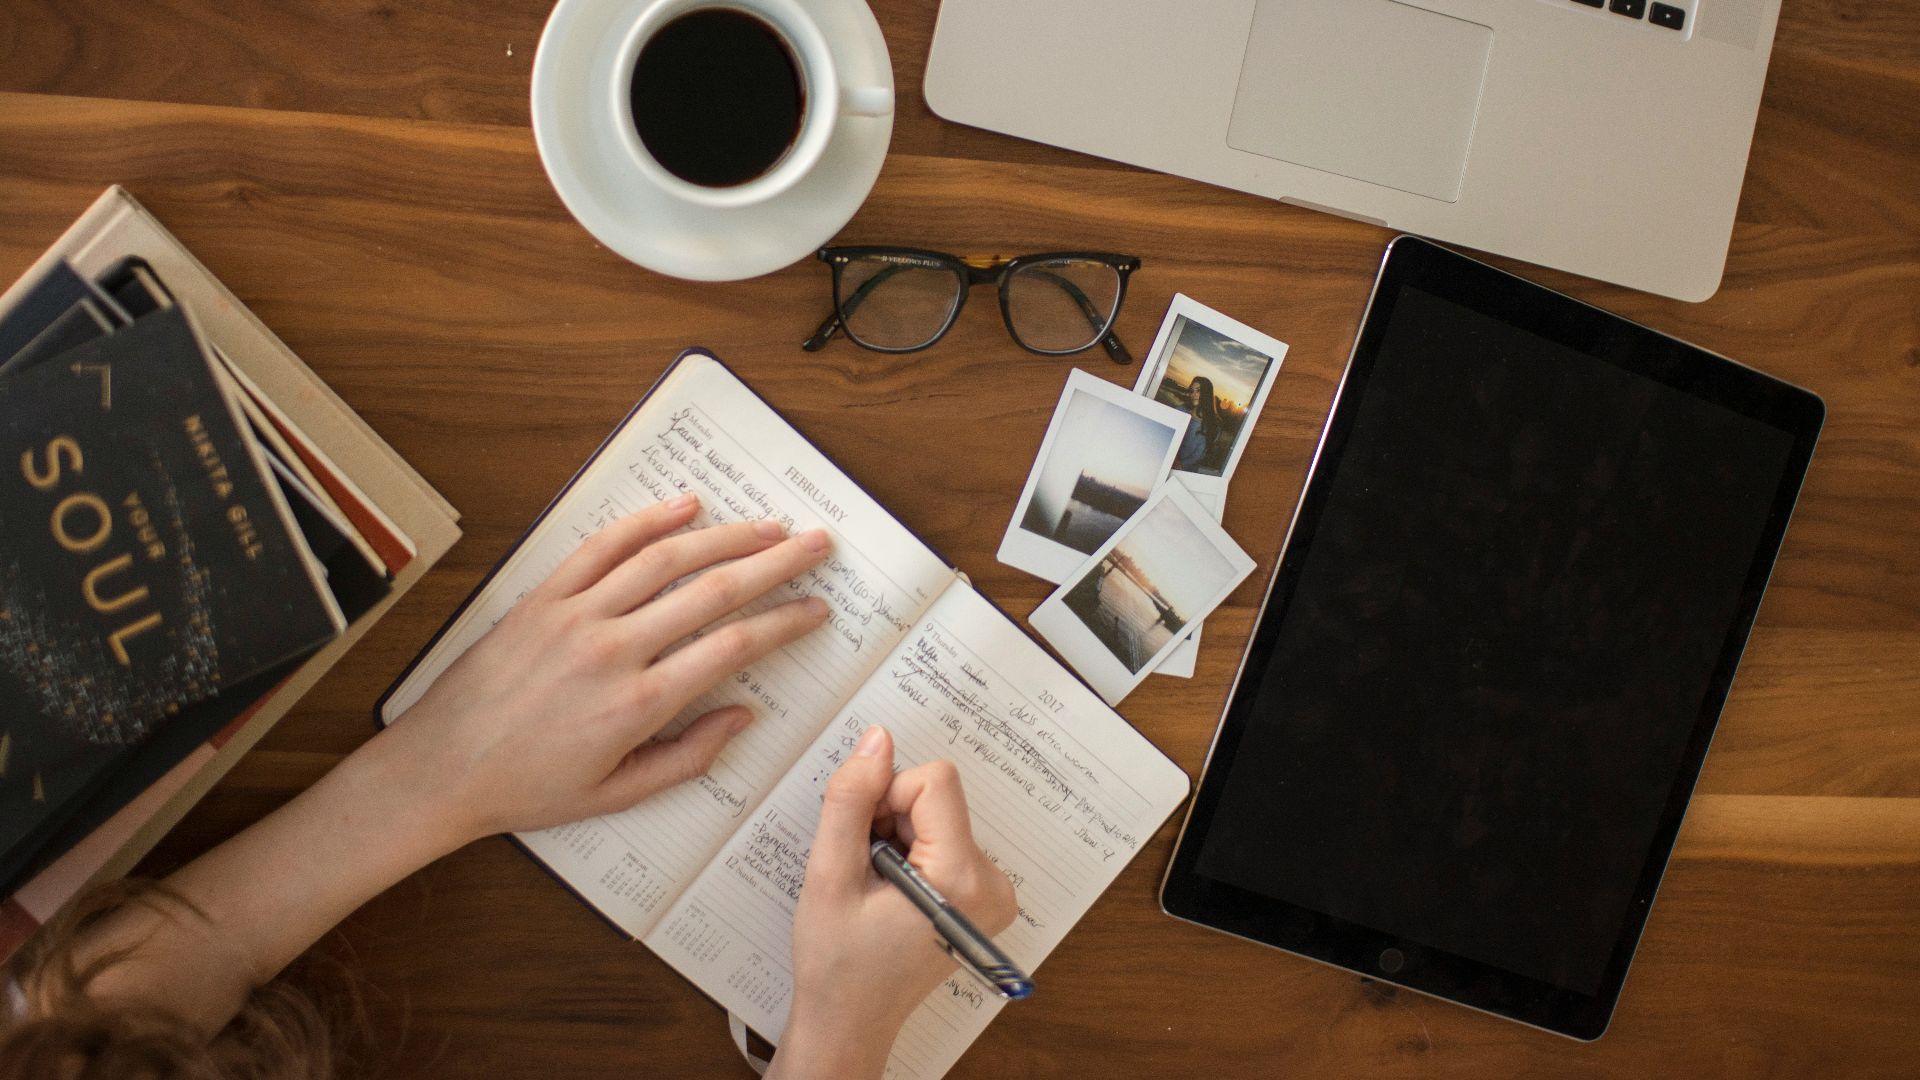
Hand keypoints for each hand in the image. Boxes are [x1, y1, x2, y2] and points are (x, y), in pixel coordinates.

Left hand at [386, 493, 831, 843]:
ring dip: (725, 536)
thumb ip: (688, 757)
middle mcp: (613, 650)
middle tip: (816, 545)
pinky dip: (647, 521)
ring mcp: (576, 616)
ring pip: (665, 559)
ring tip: (768, 525)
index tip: (816, 609)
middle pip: (713, 591)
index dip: (785, 623)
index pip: (733, 647)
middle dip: (775, 563)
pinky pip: (602, 547)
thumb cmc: (528, 788)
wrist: (441, 768)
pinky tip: (686, 507)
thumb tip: (744, 716)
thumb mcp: (618, 794)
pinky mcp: (543, 597)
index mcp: (638, 704)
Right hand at [773, 727, 1017, 1079]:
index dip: (886, 797)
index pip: (934, 782)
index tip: (863, 841)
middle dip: (890, 819)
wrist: (851, 1021)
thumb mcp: (829, 876)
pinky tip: (891, 891)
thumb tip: (877, 740)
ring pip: (938, 814)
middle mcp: (992, 884)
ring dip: (897, 836)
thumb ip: (851, 800)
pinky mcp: (983, 895)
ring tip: (875, 887)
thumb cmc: (837, 963)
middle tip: (864, 870)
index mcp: (962, 879)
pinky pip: (945, 837)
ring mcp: (993, 892)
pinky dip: (911, 851)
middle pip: (938, 797)